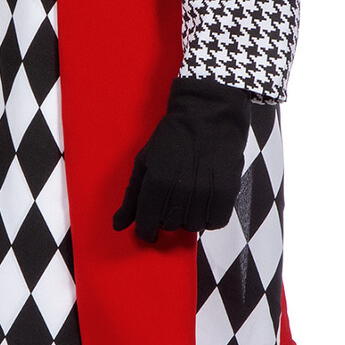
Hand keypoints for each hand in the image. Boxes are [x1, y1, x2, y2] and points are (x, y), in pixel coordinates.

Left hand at [112, 77, 251, 243]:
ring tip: (190, 196)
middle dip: (167, 216)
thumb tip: (118, 225)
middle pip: (170, 226)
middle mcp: (179, 192)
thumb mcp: (144, 162)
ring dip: (190, 216)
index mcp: (155, 184)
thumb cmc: (173, 138)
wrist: (208, 115)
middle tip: (172, 197)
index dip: (146, 229)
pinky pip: (215, 222)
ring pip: (193, 226)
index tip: (149, 226)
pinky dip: (210, 216)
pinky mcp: (226, 193)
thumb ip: (132, 196)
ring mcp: (204, 193)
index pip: (147, 226)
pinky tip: (205, 201)